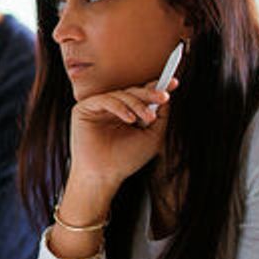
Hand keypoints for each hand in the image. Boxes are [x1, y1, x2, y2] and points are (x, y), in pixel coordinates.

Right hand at [67, 78, 176, 196]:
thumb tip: (166, 97)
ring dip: (138, 104)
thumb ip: (160, 116)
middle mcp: (113, 108)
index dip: (157, 88)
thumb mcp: (152, 137)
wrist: (103, 175)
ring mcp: (99, 108)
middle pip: (133, 91)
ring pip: (121, 94)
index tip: (173, 83)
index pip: (142, 96)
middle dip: (150, 93)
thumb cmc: (126, 159)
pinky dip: (120, 107)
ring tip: (147, 118)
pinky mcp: (84, 109)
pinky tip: (129, 119)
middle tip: (163, 96)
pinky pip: (105, 99)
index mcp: (128, 113)